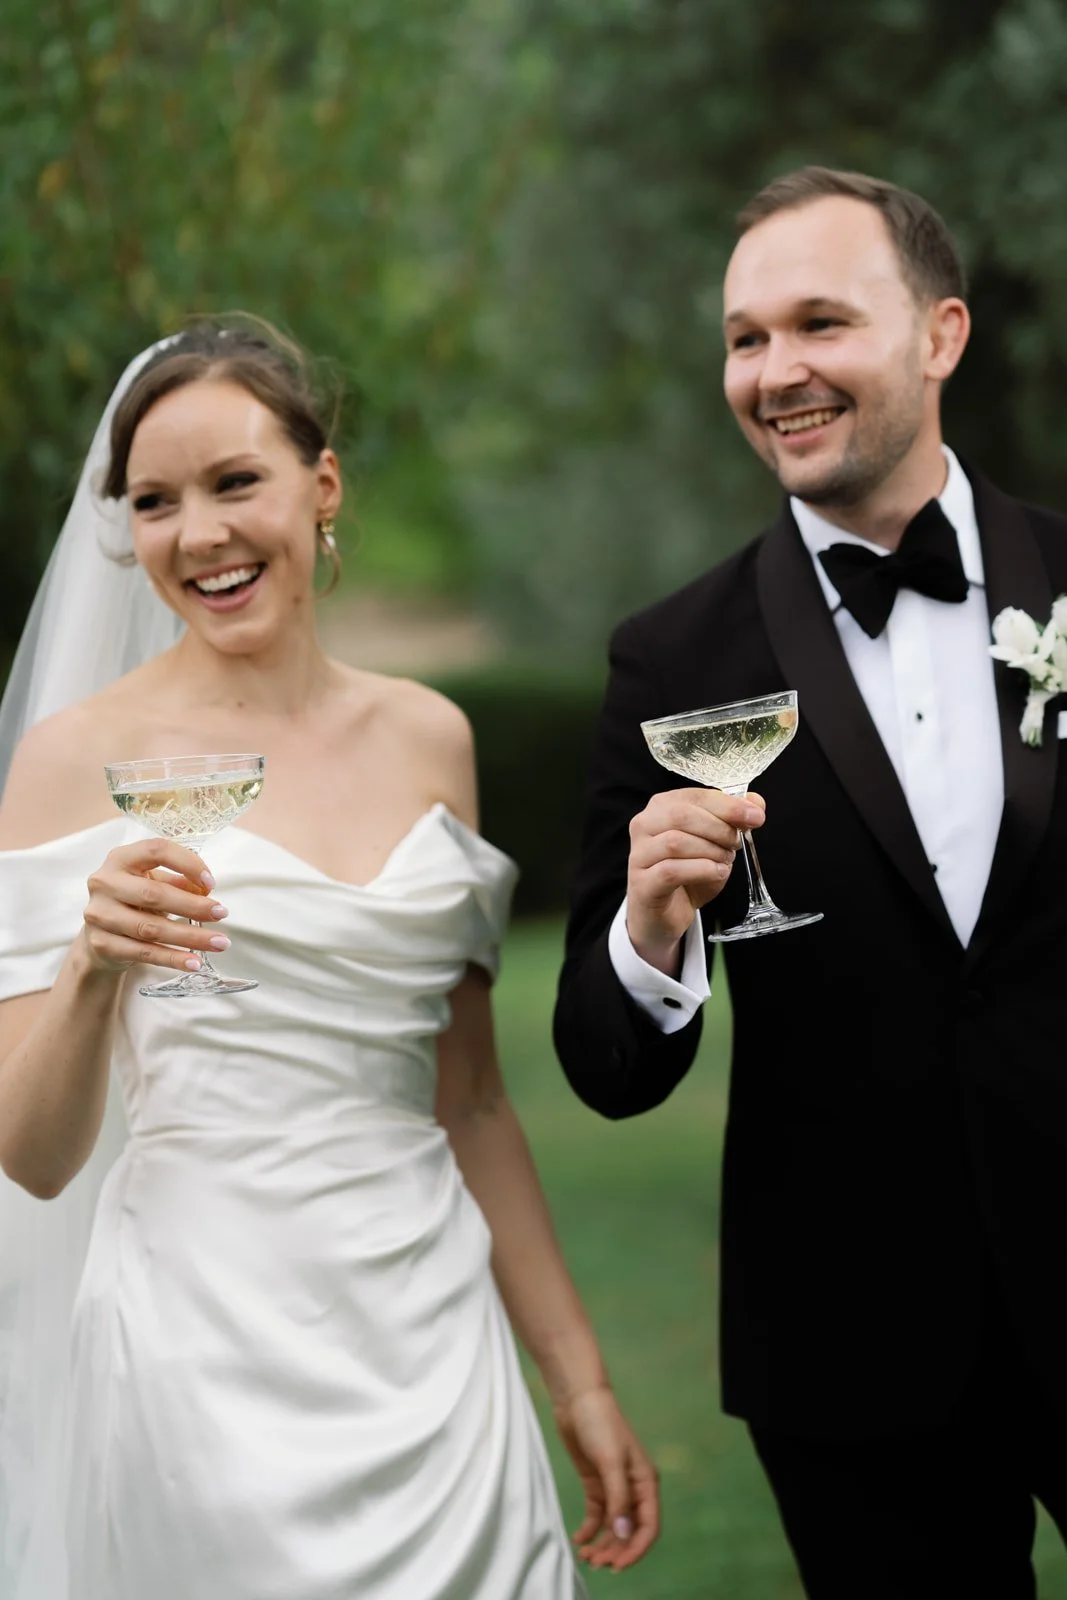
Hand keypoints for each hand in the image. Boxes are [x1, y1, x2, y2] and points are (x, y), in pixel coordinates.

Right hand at [80, 839, 229, 975]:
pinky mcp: (102, 944)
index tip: (211, 883)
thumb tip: (207, 890)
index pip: (157, 850)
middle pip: (153, 894)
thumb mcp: (154, 884)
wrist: (100, 938)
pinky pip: (144, 952)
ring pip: (151, 928)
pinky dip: (173, 958)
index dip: (188, 863)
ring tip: (218, 942)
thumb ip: (180, 883)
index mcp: (121, 859)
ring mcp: (100, 915)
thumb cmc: (133, 903)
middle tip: (221, 914)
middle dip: (193, 906)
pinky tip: (194, 962)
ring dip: (190, 937)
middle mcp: (105, 883)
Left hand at [554, 1383, 659, 1572]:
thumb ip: (618, 1499)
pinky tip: (579, 1538)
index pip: (648, 1526)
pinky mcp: (595, 1483)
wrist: (578, 1399)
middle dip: (615, 1550)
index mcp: (645, 1482)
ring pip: (612, 1526)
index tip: (618, 1565)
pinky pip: (597, 1515)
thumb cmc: (600, 1424)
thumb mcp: (610, 1462)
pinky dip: (589, 1529)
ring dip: (602, 1543)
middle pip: (629, 1530)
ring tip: (585, 1556)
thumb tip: (623, 1534)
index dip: (636, 1549)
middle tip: (595, 1562)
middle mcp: (633, 1488)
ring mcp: (614, 1486)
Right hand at [627, 787, 764, 971]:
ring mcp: (639, 855)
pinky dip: (702, 870)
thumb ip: (733, 820)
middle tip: (736, 844)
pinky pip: (672, 871)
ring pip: (675, 842)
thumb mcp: (716, 844)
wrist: (665, 914)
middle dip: (719, 828)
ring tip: (725, 861)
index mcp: (661, 807)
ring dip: (710, 851)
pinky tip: (717, 873)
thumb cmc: (688, 874)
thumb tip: (755, 802)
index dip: (728, 805)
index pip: (695, 796)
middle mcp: (644, 825)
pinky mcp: (642, 883)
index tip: (755, 817)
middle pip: (682, 815)